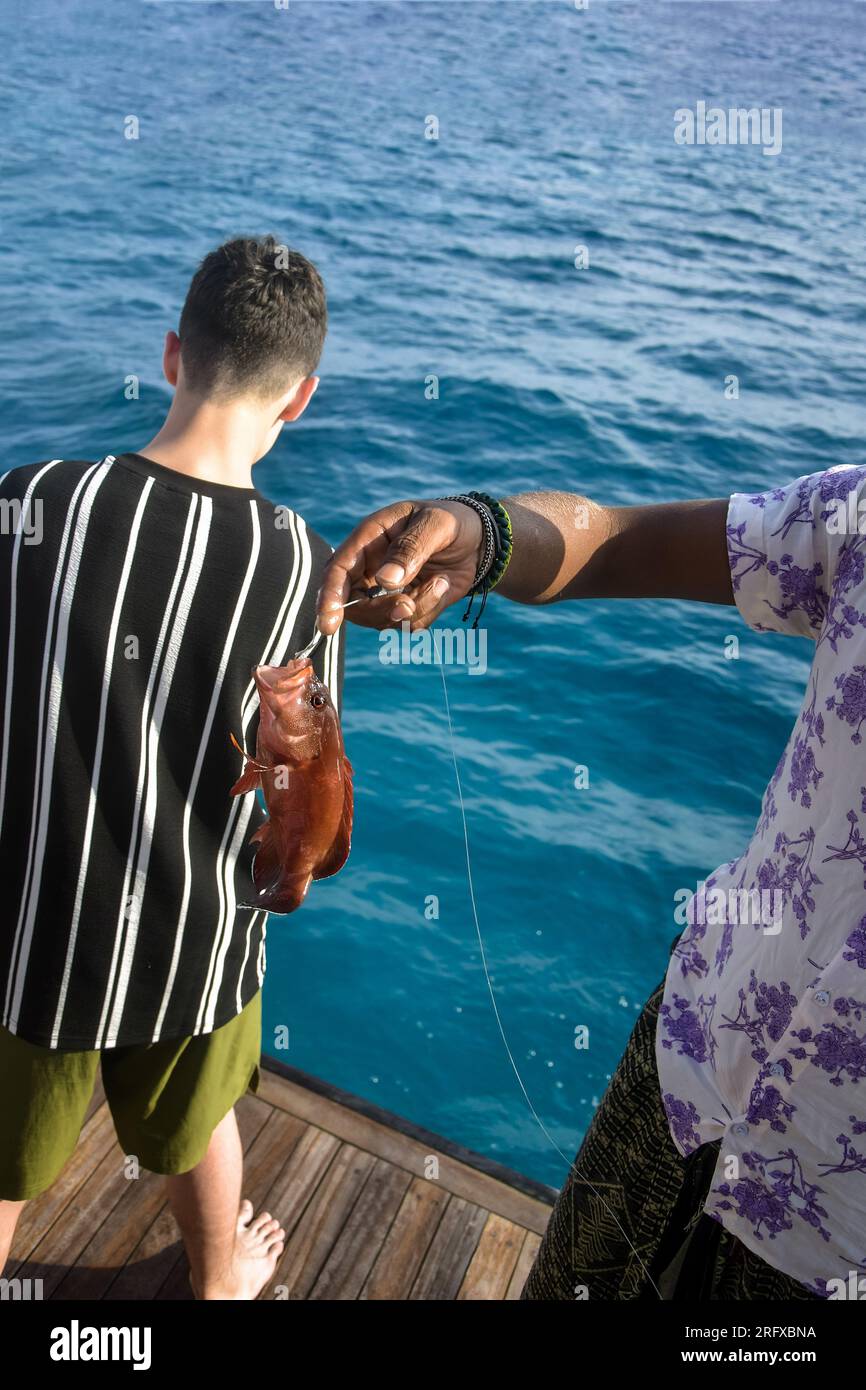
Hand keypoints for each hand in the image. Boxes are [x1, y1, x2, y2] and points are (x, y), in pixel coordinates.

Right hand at [317, 499, 484, 633]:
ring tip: (440, 583)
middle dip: (381, 611)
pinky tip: (441, 587)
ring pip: (382, 619)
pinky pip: (407, 625)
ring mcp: (386, 591)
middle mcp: (370, 568)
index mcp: (368, 539)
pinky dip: (427, 613)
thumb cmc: (452, 521)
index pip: (337, 570)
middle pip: (354, 605)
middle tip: (409, 604)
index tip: (329, 623)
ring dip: (414, 609)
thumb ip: (411, 548)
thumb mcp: (435, 525)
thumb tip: (384, 581)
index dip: (329, 597)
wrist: (479, 539)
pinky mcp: (406, 606)